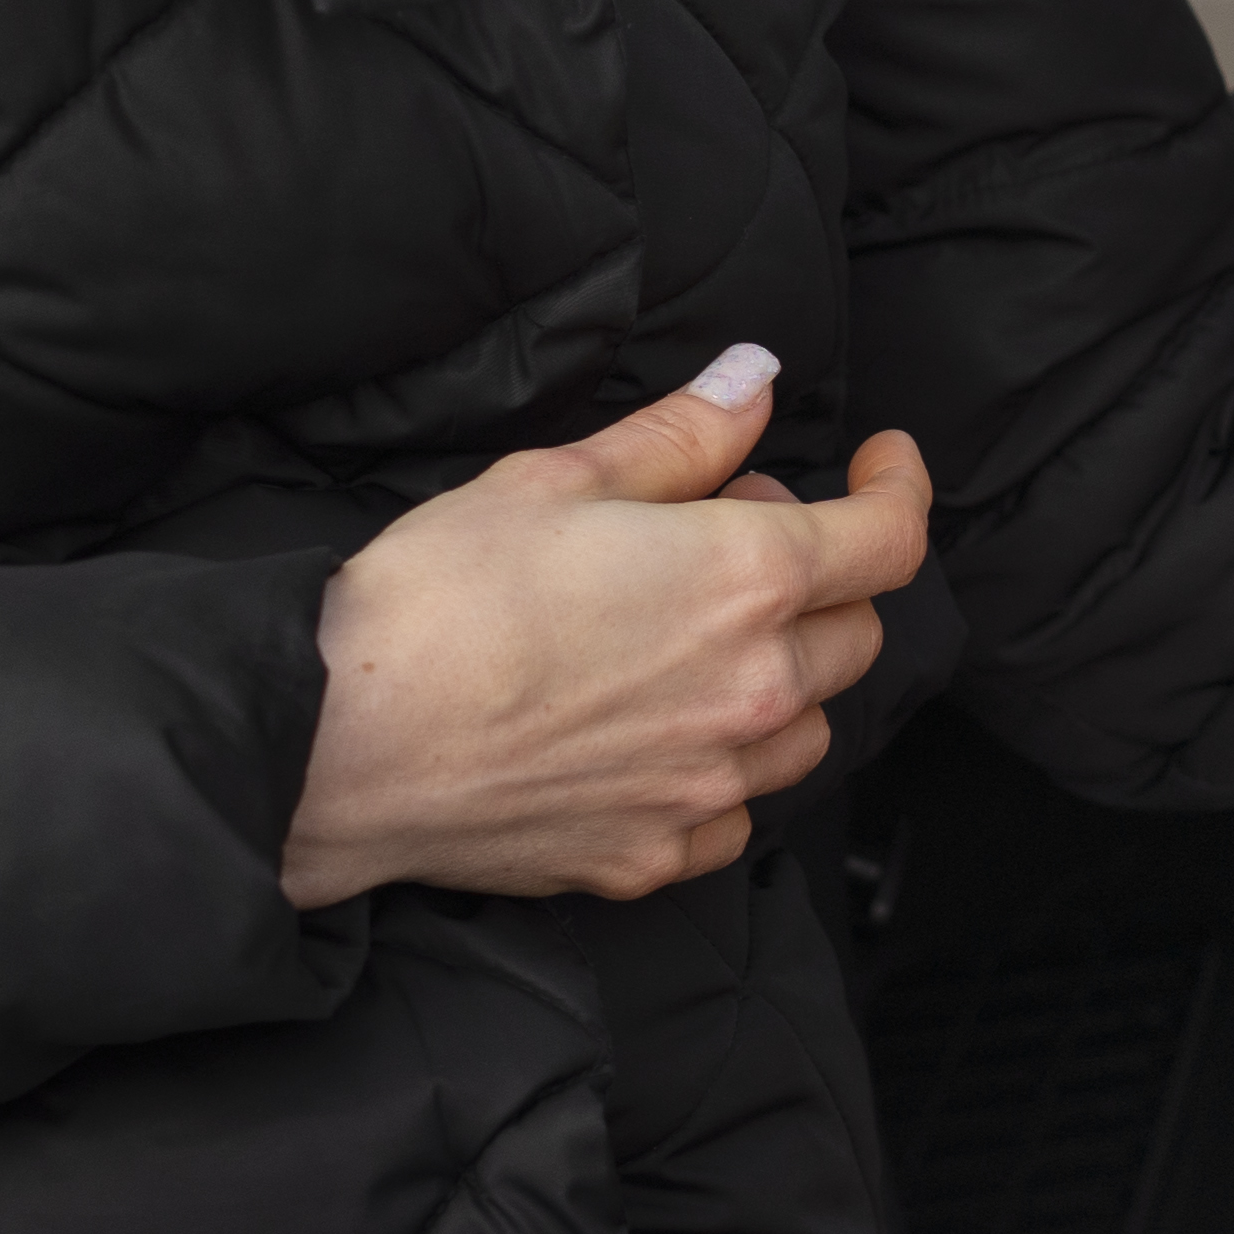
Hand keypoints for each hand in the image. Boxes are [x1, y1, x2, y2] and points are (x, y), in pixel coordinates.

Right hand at [281, 346, 932, 908]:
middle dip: (818, 581)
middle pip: (854, 634)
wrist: (334, 742)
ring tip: (689, 644)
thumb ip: (680, 436)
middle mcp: (754, 689)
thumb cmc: (434, 600)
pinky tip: (658, 738)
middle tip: (724, 543)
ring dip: (781, 680)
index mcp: (745, 580)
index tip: (884, 465)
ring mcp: (711, 783)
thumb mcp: (554, 480)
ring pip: (807, 729)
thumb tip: (755, 381)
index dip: (899, 490)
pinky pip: (736, 814)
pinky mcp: (656, 853)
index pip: (888, 539)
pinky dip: (722, 773)